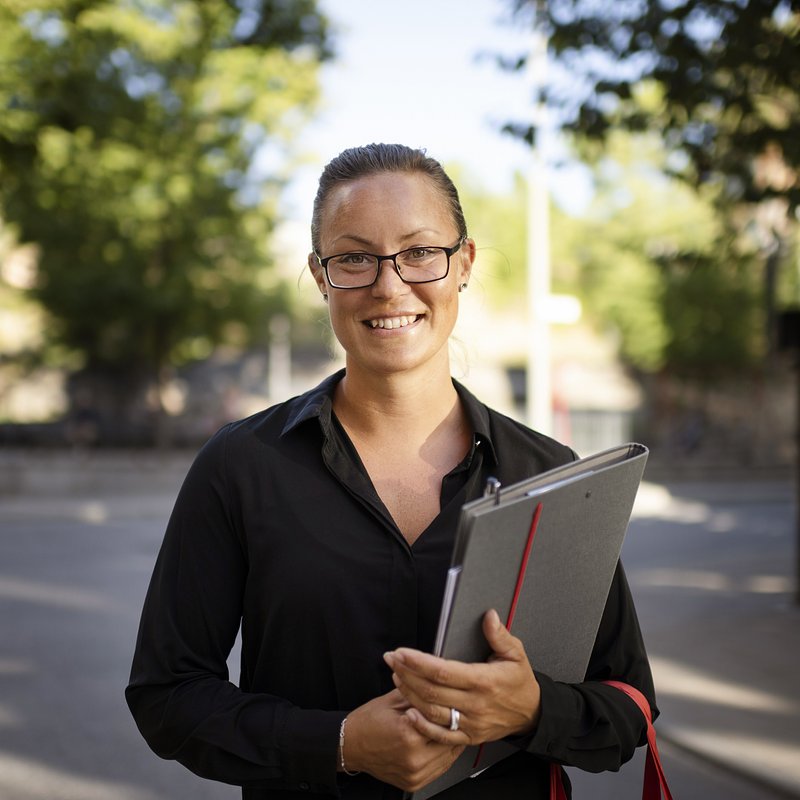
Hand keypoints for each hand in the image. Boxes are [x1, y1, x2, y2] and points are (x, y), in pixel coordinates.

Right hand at [343, 689, 465, 791]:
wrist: (350, 745)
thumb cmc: (368, 722)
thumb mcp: (393, 699)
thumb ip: (419, 693)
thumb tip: (438, 685)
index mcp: (409, 734)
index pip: (444, 720)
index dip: (450, 709)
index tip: (454, 702)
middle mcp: (413, 758)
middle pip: (450, 740)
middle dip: (454, 726)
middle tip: (457, 714)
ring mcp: (414, 774)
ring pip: (449, 757)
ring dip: (452, 742)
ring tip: (452, 727)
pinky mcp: (414, 783)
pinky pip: (440, 769)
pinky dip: (444, 756)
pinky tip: (440, 743)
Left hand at [383, 609, 540, 746]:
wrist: (531, 713)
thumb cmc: (520, 682)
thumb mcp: (516, 653)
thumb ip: (500, 634)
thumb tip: (489, 615)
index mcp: (484, 681)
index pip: (444, 672)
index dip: (419, 662)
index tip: (402, 652)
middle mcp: (475, 704)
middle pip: (431, 691)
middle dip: (407, 673)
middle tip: (392, 659)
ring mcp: (470, 723)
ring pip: (431, 712)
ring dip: (409, 694)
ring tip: (396, 676)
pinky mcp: (467, 736)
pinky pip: (440, 735)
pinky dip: (421, 726)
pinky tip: (408, 712)